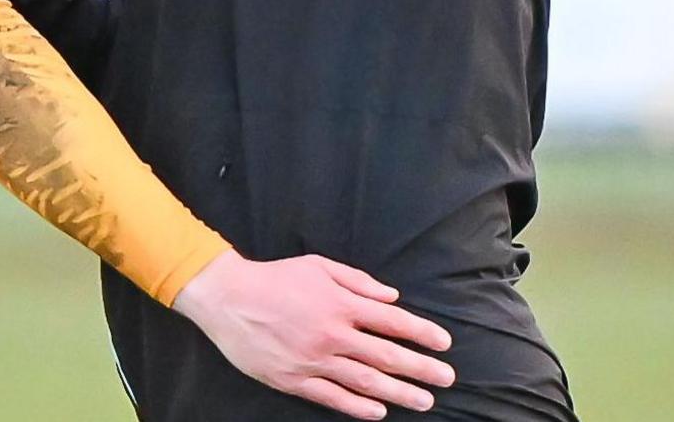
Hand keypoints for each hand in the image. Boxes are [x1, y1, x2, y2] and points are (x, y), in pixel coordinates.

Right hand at [171, 250, 455, 420]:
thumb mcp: (317, 266)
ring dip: (398, 392)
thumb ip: (357, 281)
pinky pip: (332, 397)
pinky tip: (379, 412)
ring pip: (365, 381)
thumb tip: (392, 296)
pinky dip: (358, 406)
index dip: (421, 333)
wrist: (227, 298)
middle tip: (446, 378)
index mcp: (339, 304)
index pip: (391, 321)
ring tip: (424, 400)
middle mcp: (332, 334)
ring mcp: (313, 360)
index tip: (443, 343)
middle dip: (421, 367)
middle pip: (386, 355)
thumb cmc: (274, 278)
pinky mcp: (294, 379)